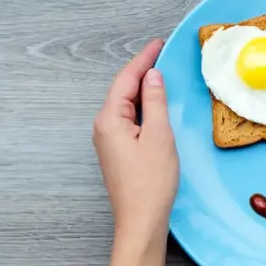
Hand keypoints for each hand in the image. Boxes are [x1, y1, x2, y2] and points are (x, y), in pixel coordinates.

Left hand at [93, 39, 178, 245]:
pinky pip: (129, 120)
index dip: (143, 60)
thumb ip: (155, 102)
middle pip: (123, 90)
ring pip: (126, 105)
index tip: (158, 44)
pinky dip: (142, 108)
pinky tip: (155, 105)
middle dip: (142, 71)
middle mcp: (103, 127)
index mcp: (109, 120)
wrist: (141, 221)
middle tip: (162, 55)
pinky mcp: (117, 151)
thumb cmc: (151, 183)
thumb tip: (153, 77)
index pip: (126, 80)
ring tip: (161, 74)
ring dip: (143, 90)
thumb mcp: (159, 136)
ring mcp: (108, 141)